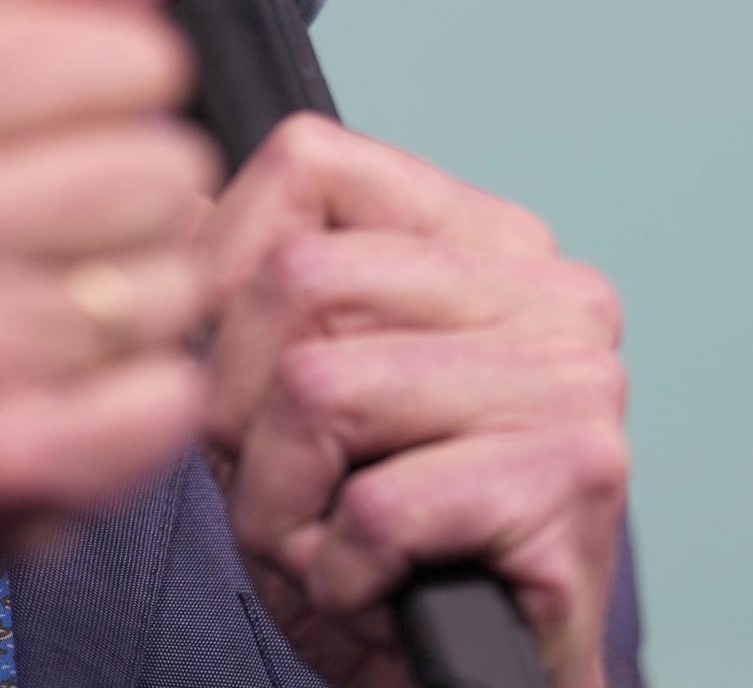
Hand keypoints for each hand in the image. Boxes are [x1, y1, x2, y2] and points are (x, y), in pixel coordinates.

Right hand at [0, 0, 219, 678]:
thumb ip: (21, 3)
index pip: (132, 56)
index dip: (129, 94)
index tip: (79, 128)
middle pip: (167, 168)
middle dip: (140, 202)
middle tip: (67, 238)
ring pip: (176, 284)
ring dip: (142, 306)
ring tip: (59, 319)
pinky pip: (166, 396)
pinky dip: (139, 402)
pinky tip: (68, 396)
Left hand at [200, 116, 628, 687]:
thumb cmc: (387, 551)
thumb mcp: (296, 399)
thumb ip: (260, 291)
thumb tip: (176, 201)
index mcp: (490, 242)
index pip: (312, 159)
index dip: (221, 263)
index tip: (220, 363)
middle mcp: (551, 292)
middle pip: (302, 277)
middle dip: (237, 408)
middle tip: (275, 491)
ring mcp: (574, 381)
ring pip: (321, 388)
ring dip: (279, 504)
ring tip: (320, 549)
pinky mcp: (575, 479)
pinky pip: (376, 506)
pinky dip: (338, 574)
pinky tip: (376, 593)